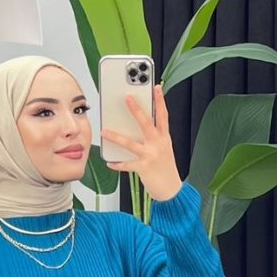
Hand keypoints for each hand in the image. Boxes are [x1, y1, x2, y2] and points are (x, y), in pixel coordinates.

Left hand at [101, 82, 182, 200]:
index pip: (163, 115)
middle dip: (136, 110)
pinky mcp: (144, 168)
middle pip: (146, 123)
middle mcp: (158, 144)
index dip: (160, 101)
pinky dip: (117, 164)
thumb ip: (153, 137)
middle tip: (127, 97)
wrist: (171, 190)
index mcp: (164, 137)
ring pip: (131, 143)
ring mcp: (151, 156)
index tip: (156, 87)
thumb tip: (135, 126)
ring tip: (105, 131)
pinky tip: (109, 162)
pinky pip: (127, 165)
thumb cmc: (165, 167)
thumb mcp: (163, 148)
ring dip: (116, 137)